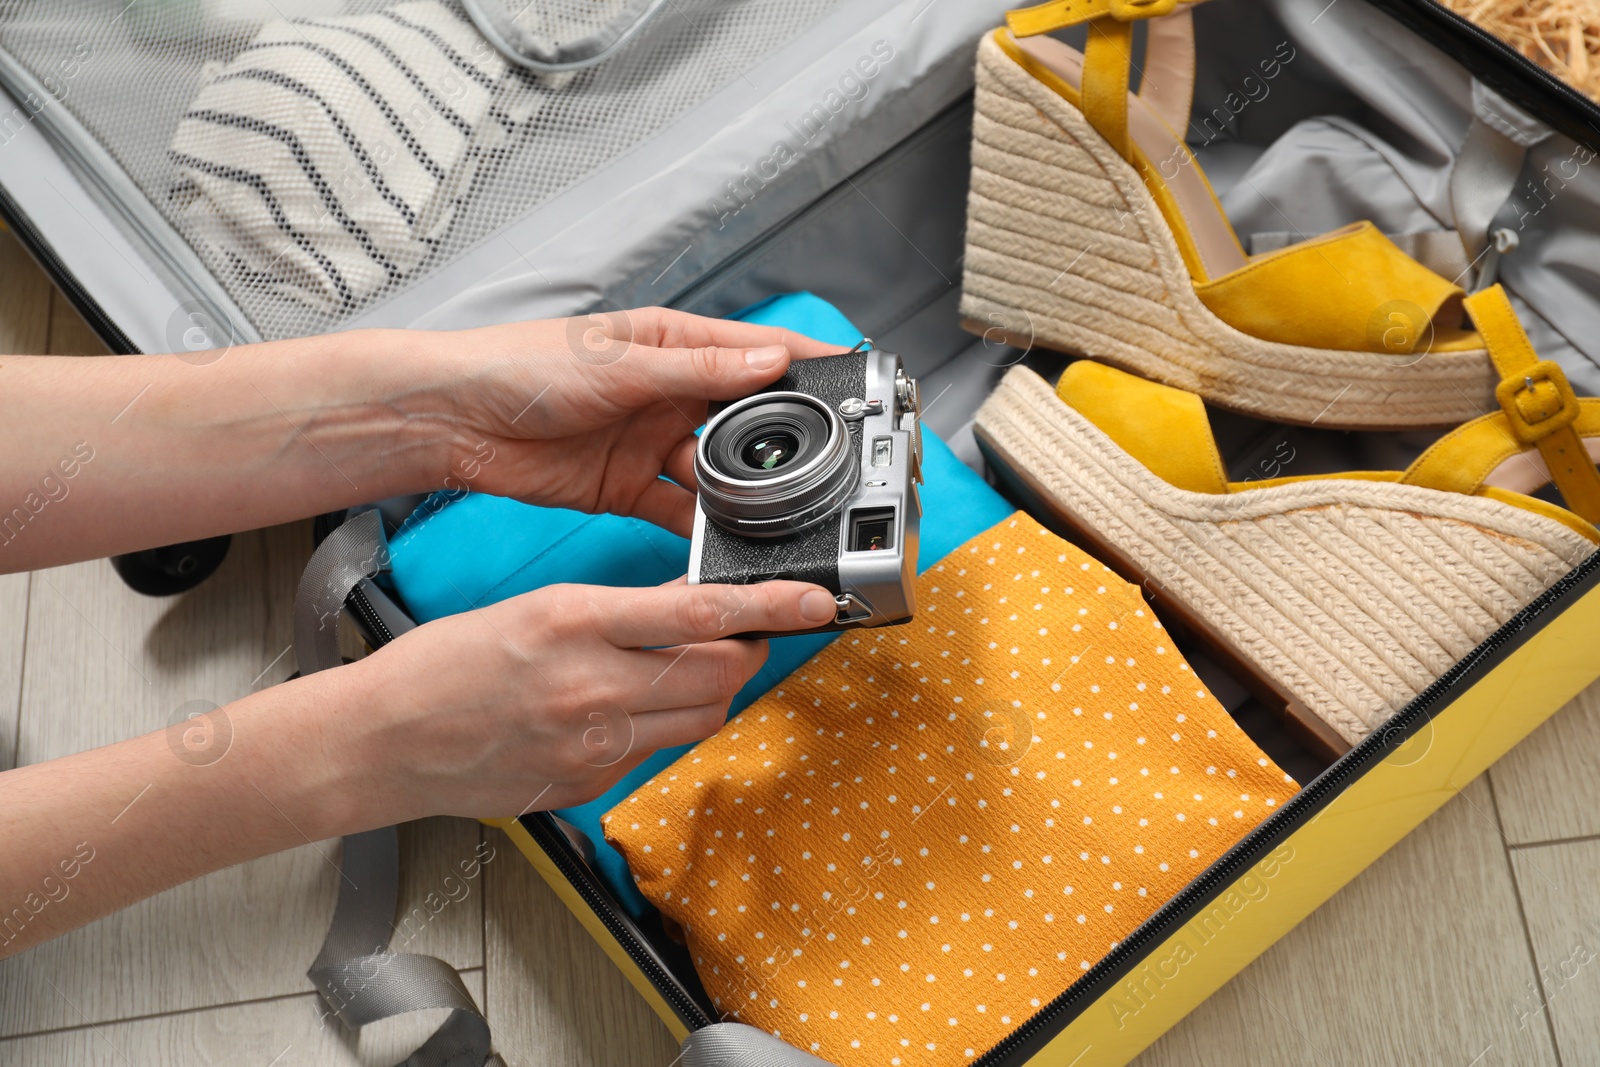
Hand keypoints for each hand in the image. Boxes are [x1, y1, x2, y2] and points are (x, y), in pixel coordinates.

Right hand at [340, 577, 838, 818]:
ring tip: (686, 670)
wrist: (386, 740)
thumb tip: (686, 608)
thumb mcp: (535, 609)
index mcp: (575, 623)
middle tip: (743, 634)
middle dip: (747, 650)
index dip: (771, 605)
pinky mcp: (590, 782)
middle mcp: (592, 686)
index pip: (700, 612)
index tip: (813, 600)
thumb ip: (617, 612)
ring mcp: (593, 743)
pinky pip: (656, 751)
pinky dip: (662, 727)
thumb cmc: (444, 666)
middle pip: (719, 672)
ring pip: (701, 716)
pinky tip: (627, 710)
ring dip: (713, 689)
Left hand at [410, 306, 842, 535]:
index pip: (757, 354)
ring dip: (743, 496)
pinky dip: (704, 532)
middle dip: (782, 447)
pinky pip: (682, 513)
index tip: (854, 388)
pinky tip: (725, 544)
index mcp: (673, 346)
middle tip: (821, 470)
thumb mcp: (618, 364)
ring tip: (773, 514)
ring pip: (719, 475)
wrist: (453, 420)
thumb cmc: (518, 366)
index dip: (806, 369)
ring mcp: (652, 444)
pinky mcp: (630, 489)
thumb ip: (697, 370)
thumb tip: (768, 361)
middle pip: (746, 423)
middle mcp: (670, 394)